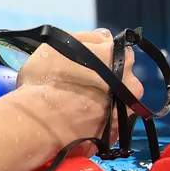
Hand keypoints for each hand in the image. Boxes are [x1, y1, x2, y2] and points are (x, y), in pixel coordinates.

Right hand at [15, 28, 144, 149]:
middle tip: (84, 84)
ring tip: (81, 105)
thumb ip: (85, 37)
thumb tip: (104, 36)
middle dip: (109, 79)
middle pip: (124, 77)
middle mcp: (129, 83)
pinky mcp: (116, 134)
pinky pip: (111, 123)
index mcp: (118, 57)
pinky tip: (82, 120)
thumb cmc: (46, 78)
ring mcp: (125, 111)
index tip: (88, 62)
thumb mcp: (57, 45)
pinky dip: (100, 120)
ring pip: (120, 101)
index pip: (119, 50)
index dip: (102, 55)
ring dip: (106, 101)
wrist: (40, 122)